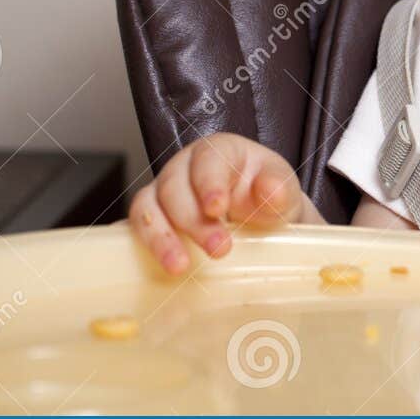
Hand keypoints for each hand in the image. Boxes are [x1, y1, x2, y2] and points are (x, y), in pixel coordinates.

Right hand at [128, 133, 319, 275]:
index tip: (218, 208)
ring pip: (147, 208)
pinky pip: (137, 229)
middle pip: (175, 187)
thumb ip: (279, 188)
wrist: (259, 220)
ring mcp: (163, 193)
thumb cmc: (266, 198)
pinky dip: (142, 246)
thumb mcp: (282, 190)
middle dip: (194, 221)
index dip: (209, 183)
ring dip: (160, 238)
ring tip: (179, 267)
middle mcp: (184, 168)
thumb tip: (271, 189)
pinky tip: (153, 265)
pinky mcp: (152, 219)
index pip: (207, 160)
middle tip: (219, 249)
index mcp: (219, 151)